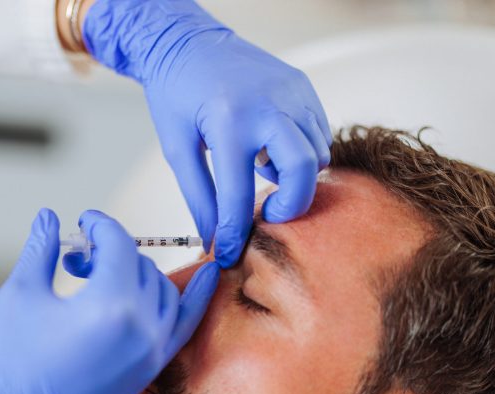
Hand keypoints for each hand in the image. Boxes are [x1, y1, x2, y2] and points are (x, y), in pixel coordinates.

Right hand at [0, 208, 218, 393]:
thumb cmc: (10, 364)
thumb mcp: (21, 295)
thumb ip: (41, 249)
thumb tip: (48, 217)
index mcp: (110, 304)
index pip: (119, 245)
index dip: (99, 226)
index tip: (83, 222)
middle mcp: (142, 326)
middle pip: (140, 265)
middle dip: (109, 253)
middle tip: (78, 259)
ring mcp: (152, 350)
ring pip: (163, 289)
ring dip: (138, 272)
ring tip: (103, 277)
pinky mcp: (151, 368)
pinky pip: (185, 324)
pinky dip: (196, 297)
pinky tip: (207, 274)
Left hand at [84, 0, 331, 266]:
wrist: (187, 41)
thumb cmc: (176, 93)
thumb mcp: (178, 148)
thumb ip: (199, 197)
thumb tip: (214, 239)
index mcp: (229, 122)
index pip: (239, 195)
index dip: (235, 232)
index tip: (231, 252)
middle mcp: (268, 105)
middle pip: (303, 171)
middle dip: (291, 205)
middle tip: (269, 214)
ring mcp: (292, 92)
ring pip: (317, 153)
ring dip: (296, 175)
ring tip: (261, 169)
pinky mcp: (302, 86)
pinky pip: (318, 132)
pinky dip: (302, 151)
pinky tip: (271, 148)